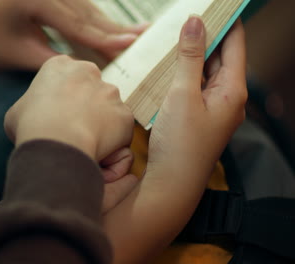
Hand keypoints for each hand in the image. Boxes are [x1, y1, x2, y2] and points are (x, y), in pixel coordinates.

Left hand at [0, 0, 146, 69]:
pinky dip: (97, 23)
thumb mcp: (20, 55)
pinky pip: (81, 10)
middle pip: (86, 12)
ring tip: (137, 34)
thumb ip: (54, 60)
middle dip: (114, 29)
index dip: (102, 37)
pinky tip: (116, 29)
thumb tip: (85, 67)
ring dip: (110, 25)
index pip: (75, 22)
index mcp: (35, 0)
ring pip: (87, 10)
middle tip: (142, 38)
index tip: (127, 45)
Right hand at [4, 55, 133, 160]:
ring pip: (108, 108)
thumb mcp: (17, 110)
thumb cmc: (31, 126)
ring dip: (100, 123)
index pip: (68, 77)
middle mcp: (89, 71)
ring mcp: (111, 92)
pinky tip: (96, 150)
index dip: (64, 97)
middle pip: (92, 88)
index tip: (58, 113)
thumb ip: (32, 105)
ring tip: (83, 142)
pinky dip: (113, 141)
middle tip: (73, 128)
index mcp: (60, 65)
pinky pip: (121, 130)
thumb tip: (33, 115)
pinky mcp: (125, 114)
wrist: (56, 142)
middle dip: (87, 106)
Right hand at [103, 17, 246, 263]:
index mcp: (233, 88)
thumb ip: (190, 57)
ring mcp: (215, 106)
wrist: (172, 182)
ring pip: (207, 70)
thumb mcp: (183, 94)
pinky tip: (171, 66)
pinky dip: (186, 72)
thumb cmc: (180, 143)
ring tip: (176, 37)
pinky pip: (197, 84)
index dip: (225, 20)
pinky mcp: (200, 114)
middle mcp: (229, 96)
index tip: (211, 5)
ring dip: (193, 54)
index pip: (235, 42)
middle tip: (185, 18)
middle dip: (205, 35)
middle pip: (221, 55)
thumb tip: (195, 22)